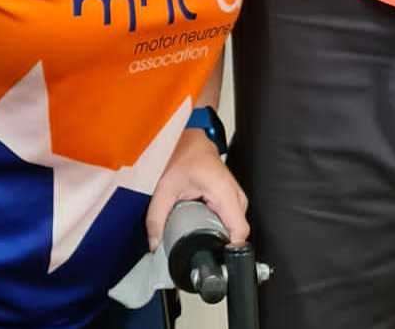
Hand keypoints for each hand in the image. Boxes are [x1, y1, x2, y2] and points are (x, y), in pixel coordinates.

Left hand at [145, 130, 249, 248]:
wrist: (190, 137)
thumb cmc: (182, 153)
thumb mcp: (164, 187)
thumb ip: (157, 218)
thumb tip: (155, 244)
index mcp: (223, 191)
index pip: (239, 232)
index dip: (228, 251)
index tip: (211, 258)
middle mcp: (235, 194)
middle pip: (236, 233)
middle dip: (217, 244)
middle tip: (195, 244)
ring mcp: (235, 195)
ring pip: (233, 227)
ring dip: (217, 234)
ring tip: (196, 230)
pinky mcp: (231, 197)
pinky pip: (230, 219)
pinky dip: (217, 225)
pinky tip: (202, 222)